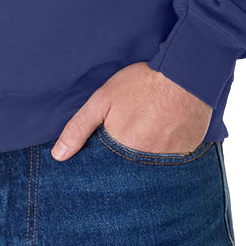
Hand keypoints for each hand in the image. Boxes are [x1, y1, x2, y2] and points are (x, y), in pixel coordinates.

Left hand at [50, 62, 212, 159]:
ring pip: (151, 168)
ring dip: (147, 157)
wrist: (186, 74)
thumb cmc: (141, 83)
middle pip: (130, 171)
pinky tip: (165, 133)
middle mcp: (147, 164)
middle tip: (132, 133)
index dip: (105, 161)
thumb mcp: (102, 100)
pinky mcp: (187, 156)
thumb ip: (79, 128)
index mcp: (123, 152)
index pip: (107, 171)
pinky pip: (172, 163)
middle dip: (126, 160)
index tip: (107, 149)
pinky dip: (166, 153)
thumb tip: (58, 156)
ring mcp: (170, 162)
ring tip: (148, 132)